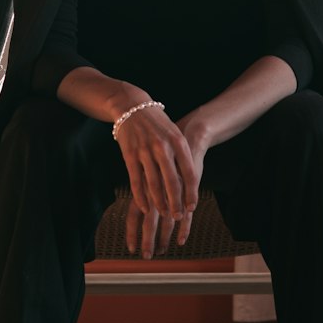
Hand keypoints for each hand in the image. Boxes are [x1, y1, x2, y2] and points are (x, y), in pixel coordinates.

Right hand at [115, 104, 197, 257]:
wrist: (133, 106)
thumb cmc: (158, 124)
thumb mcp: (175, 134)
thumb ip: (181, 155)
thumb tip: (189, 183)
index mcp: (178, 141)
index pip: (188, 172)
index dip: (191, 193)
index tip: (192, 207)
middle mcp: (162, 146)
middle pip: (172, 181)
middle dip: (176, 203)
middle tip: (178, 217)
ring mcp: (145, 151)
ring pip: (154, 184)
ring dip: (159, 202)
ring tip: (164, 214)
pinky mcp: (130, 155)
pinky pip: (136, 180)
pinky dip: (141, 197)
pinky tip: (146, 207)